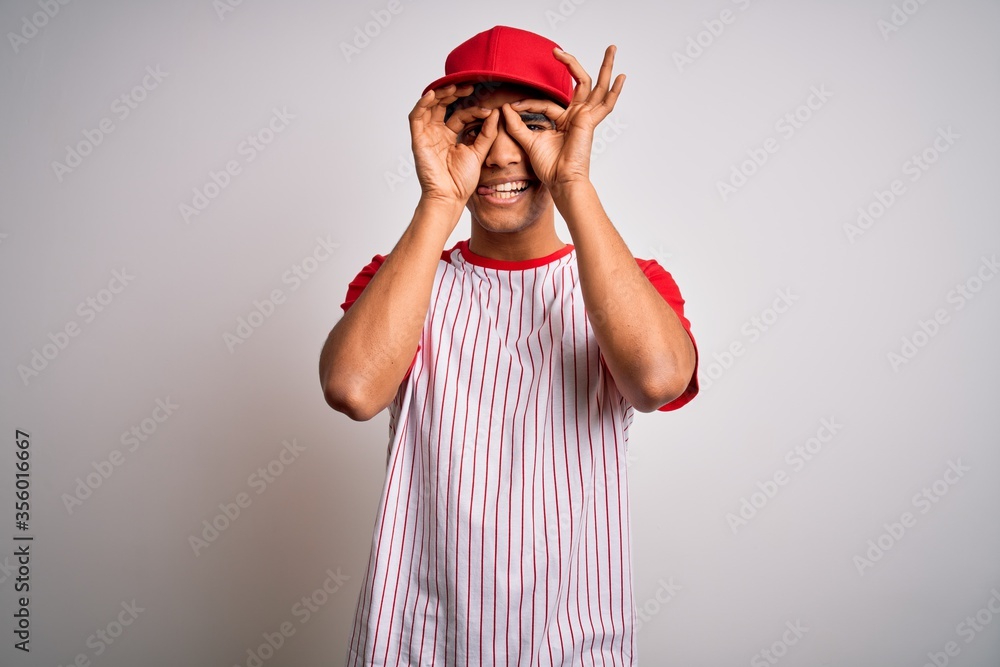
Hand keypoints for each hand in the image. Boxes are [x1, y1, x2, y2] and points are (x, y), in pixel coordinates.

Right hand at [408, 84, 498, 207]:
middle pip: (443, 106)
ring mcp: (427, 136)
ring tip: (453, 87)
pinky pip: (416, 117)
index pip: (460, 115)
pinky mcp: (418, 140)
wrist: (450, 197)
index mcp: (450, 137)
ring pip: (429, 107)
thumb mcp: (479, 152)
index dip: (474, 110)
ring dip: (440, 95)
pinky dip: (422, 104)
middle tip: (469, 86)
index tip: (488, 110)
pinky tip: (433, 95)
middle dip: (454, 94)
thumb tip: (496, 113)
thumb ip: (486, 133)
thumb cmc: (461, 180)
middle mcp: (437, 134)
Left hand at [499, 45, 624, 192]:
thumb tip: (505, 108)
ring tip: (611, 48)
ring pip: (596, 86)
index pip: (545, 103)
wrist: (560, 180)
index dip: (527, 103)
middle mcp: (577, 116)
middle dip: (572, 64)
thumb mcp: (528, 141)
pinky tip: (621, 76)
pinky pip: (605, 103)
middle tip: (558, 50)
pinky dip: (614, 90)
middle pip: (580, 84)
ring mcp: (585, 117)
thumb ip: (517, 124)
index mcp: (564, 121)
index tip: (511, 107)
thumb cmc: (549, 167)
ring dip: (605, 66)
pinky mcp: (589, 120)